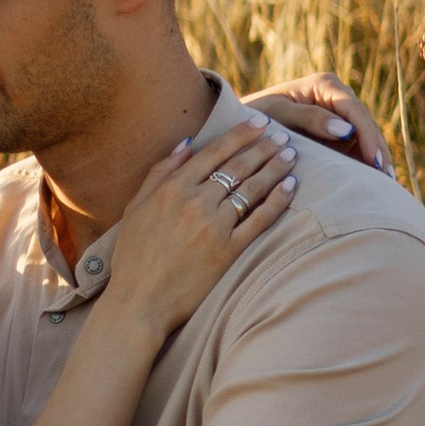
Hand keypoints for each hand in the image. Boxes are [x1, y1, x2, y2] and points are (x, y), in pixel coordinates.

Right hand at [105, 120, 296, 336]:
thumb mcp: (136, 207)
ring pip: (251, 188)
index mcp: (172, 188)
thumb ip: (160, 171)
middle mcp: (195, 202)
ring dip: (274, 168)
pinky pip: (259, 220)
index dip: (240, 135)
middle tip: (283, 135)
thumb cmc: (134, 256)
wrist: (140, 302)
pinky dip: (277, 201)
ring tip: (290, 156)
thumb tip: (187, 142)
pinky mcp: (229, 251)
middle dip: (263, 147)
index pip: (214, 152)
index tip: (259, 123)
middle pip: (237, 167)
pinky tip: (290, 187)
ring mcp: (214, 226)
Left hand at [252, 72, 393, 172]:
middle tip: (387, 177)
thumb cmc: (256, 115)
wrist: (240, 124)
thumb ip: (309, 118)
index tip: (373, 158)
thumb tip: (346, 130)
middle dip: (377, 149)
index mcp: (325, 85)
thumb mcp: (279, 115)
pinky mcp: (338, 133)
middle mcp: (337, 97)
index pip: (353, 109)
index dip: (367, 134)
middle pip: (365, 123)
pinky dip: (365, 163)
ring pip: (366, 137)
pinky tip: (375, 182)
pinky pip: (357, 148)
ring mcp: (340, 115)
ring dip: (376, 159)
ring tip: (387, 184)